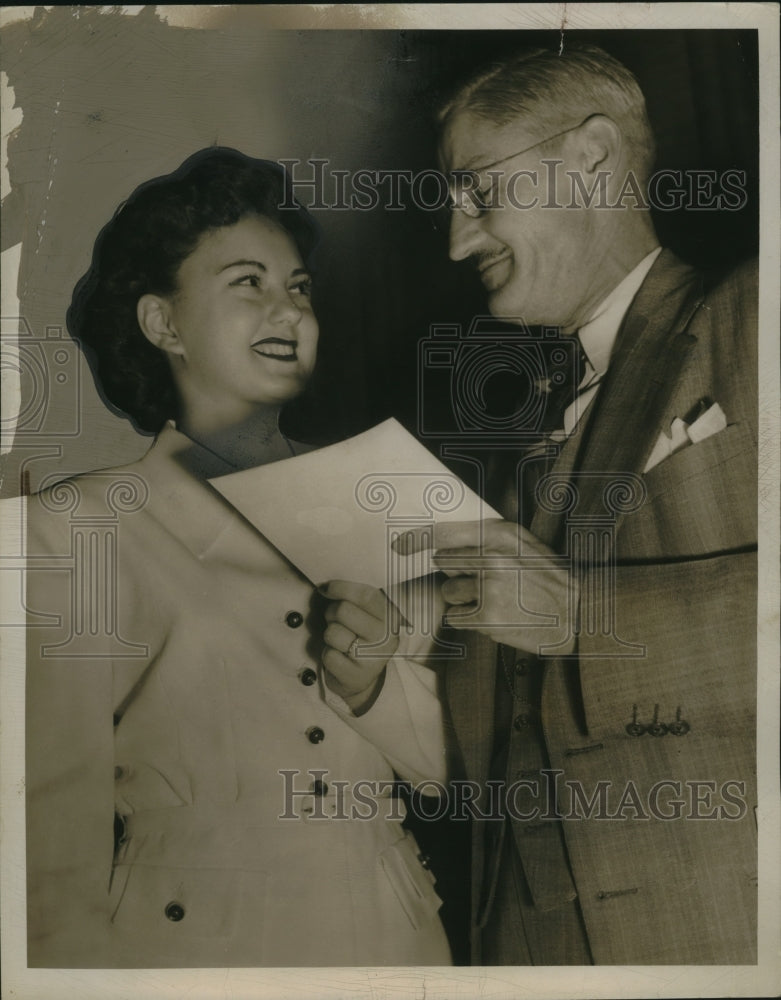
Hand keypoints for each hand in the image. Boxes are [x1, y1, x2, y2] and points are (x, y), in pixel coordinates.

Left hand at [320, 580, 399, 713]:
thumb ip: (354, 598)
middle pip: (343, 610)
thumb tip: (325, 586)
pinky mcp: (356, 677)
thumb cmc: (360, 638)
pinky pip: (329, 656)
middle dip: (331, 613)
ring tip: (339, 641)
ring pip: (333, 632)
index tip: (325, 588)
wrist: (364, 679)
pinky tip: (339, 658)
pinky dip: (328, 655)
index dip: (341, 588)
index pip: (366, 595)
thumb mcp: (366, 615)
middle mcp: (386, 637)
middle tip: (334, 620)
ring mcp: (372, 658)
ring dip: (329, 635)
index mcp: (390, 617)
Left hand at [394, 518, 577, 655]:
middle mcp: (491, 557)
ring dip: (465, 599)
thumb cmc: (548, 578)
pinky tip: (496, 617)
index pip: (446, 533)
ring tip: (497, 601)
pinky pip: (457, 617)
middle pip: (444, 563)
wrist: (578, 614)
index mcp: (500, 535)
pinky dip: (470, 620)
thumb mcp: (523, 544)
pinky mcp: (487, 617)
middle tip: (487, 581)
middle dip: (458, 572)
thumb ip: (487, 539)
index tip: (399, 544)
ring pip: (449, 591)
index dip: (418, 538)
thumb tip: (444, 545)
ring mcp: (488, 588)